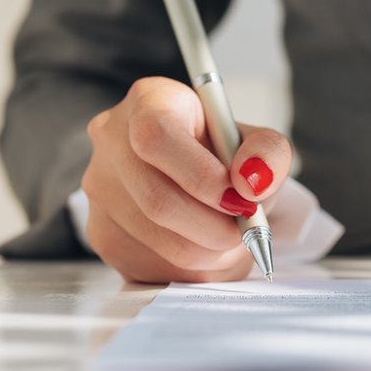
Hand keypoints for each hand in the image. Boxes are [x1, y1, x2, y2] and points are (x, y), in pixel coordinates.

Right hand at [83, 77, 292, 282]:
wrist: (202, 177)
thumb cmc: (228, 156)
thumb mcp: (258, 143)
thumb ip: (269, 153)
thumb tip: (252, 182)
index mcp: (150, 102)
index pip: (157, 139)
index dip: (203, 177)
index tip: (241, 199)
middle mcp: (112, 141)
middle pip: (158, 201)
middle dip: (216, 227)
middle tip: (246, 229)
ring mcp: (100, 190)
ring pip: (159, 242)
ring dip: (212, 252)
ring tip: (231, 236)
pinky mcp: (102, 233)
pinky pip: (153, 268)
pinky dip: (196, 268)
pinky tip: (208, 246)